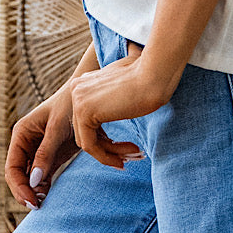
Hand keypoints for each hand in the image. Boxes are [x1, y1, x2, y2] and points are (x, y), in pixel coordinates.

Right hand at [4, 85, 79, 209]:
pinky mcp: (51, 157)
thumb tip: (34, 181)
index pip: (12, 167)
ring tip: (43, 204)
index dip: (18, 186)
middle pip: (18, 176)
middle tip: (37, 206)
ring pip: (30, 179)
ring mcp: (38, 152)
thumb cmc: (69, 105)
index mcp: (22, 134)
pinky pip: (43, 176)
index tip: (30, 200)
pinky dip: (44, 187)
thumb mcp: (57, 128)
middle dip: (24, 192)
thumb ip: (45, 153)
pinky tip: (47, 196)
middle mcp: (26, 144)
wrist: (87, 96)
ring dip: (34, 192)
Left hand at [71, 41, 180, 167]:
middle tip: (132, 155)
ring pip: (89, 141)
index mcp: (85, 83)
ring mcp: (78, 100)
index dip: (107, 139)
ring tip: (135, 155)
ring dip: (112, 154)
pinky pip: (91, 146)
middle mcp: (76, 90)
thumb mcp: (126, 84)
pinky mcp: (84, 113)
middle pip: (87, 132)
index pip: (89, 121)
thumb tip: (117, 97)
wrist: (155, 75)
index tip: (128, 148)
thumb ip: (114, 94)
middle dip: (110, 148)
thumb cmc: (149, 78)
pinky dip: (107, 157)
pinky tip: (126, 157)